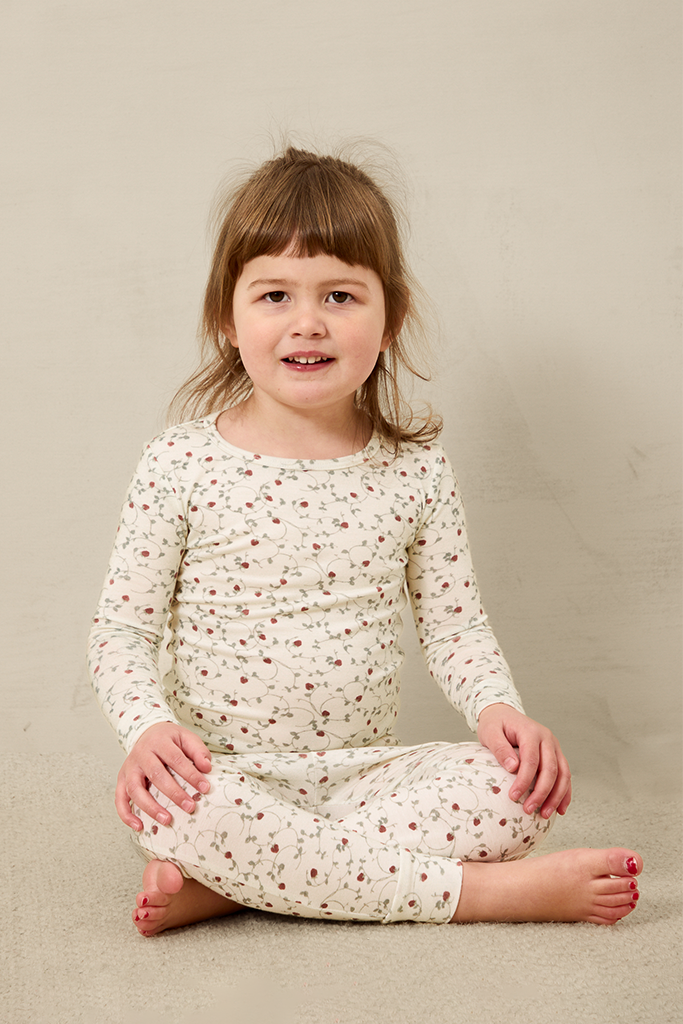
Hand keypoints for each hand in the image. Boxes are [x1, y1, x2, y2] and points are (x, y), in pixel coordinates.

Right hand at [115, 722, 212, 830]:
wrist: (147, 734)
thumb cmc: (169, 739)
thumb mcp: (185, 737)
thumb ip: (198, 750)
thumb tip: (207, 767)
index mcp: (159, 742)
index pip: (176, 759)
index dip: (191, 774)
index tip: (205, 788)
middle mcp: (141, 754)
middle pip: (156, 775)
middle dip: (174, 793)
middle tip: (190, 807)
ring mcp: (129, 768)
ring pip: (135, 789)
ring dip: (151, 807)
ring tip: (167, 820)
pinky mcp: (121, 779)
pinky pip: (119, 799)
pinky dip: (126, 815)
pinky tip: (139, 826)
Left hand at [476, 703, 571, 818]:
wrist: (503, 713)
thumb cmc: (495, 724)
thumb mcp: (490, 732)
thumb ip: (500, 748)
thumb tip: (513, 767)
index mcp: (531, 731)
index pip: (531, 760)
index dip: (524, 781)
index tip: (513, 797)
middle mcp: (547, 738)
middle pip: (551, 769)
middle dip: (542, 793)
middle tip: (529, 810)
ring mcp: (554, 746)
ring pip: (563, 774)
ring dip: (556, 796)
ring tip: (545, 814)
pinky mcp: (555, 754)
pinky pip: (565, 774)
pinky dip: (564, 792)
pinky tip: (560, 808)